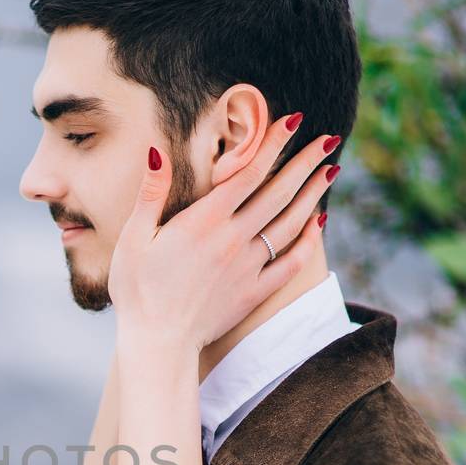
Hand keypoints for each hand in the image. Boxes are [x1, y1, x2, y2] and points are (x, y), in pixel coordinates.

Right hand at [107, 114, 335, 349]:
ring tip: (331, 171)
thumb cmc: (137, 290)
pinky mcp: (254, 292)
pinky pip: (290, 262)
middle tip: (328, 139)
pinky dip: (308, 241)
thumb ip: (150, 193)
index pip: (248, 173)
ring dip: (313, 194)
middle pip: (278, 193)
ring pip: (290, 223)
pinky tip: (319, 223)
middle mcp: (233, 240)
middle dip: (305, 162)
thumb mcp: (134, 238)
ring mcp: (248, 267)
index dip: (273, 144)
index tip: (293, 121)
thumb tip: (158, 151)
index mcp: (204, 222)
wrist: (158, 343)